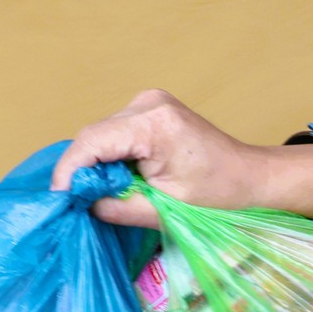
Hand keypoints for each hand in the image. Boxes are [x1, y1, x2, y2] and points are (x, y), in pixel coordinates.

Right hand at [49, 90, 312, 229]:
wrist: (254, 177)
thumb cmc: (221, 195)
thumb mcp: (165, 209)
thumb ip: (118, 206)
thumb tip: (81, 206)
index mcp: (154, 124)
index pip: (92, 142)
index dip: (69, 173)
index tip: (58, 202)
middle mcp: (148, 104)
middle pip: (93, 136)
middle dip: (80, 171)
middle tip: (72, 206)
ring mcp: (149, 102)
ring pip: (100, 135)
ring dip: (93, 165)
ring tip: (94, 197)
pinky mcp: (150, 110)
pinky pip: (115, 133)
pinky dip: (108, 157)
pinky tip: (114, 181)